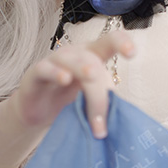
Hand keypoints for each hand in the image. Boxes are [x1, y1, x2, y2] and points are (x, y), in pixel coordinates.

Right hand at [10, 29, 135, 138]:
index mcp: (94, 56)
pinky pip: (46, 69)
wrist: (36, 112)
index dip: (122, 42)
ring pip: (73, 61)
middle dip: (100, 92)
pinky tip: (64, 79)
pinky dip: (56, 72)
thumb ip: (106, 102)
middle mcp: (76, 54)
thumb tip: (124, 120)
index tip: (132, 54)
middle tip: (101, 126)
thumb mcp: (91, 101)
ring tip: (91, 77)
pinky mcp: (35, 73)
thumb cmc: (69, 101)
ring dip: (83, 70)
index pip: (110, 41)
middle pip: (94, 61)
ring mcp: (55, 61)